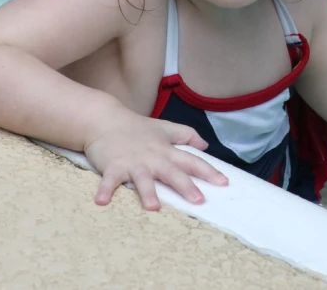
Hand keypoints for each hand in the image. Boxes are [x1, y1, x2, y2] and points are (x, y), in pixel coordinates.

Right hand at [84, 113, 228, 209]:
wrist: (106, 119)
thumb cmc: (138, 127)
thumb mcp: (165, 128)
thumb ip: (186, 135)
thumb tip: (206, 146)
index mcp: (166, 150)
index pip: (191, 161)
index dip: (208, 171)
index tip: (224, 183)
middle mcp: (152, 157)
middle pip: (172, 172)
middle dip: (185, 186)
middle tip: (199, 200)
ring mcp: (132, 162)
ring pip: (142, 179)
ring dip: (147, 192)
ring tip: (154, 207)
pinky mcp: (113, 166)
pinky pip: (109, 180)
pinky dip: (105, 190)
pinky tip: (102, 202)